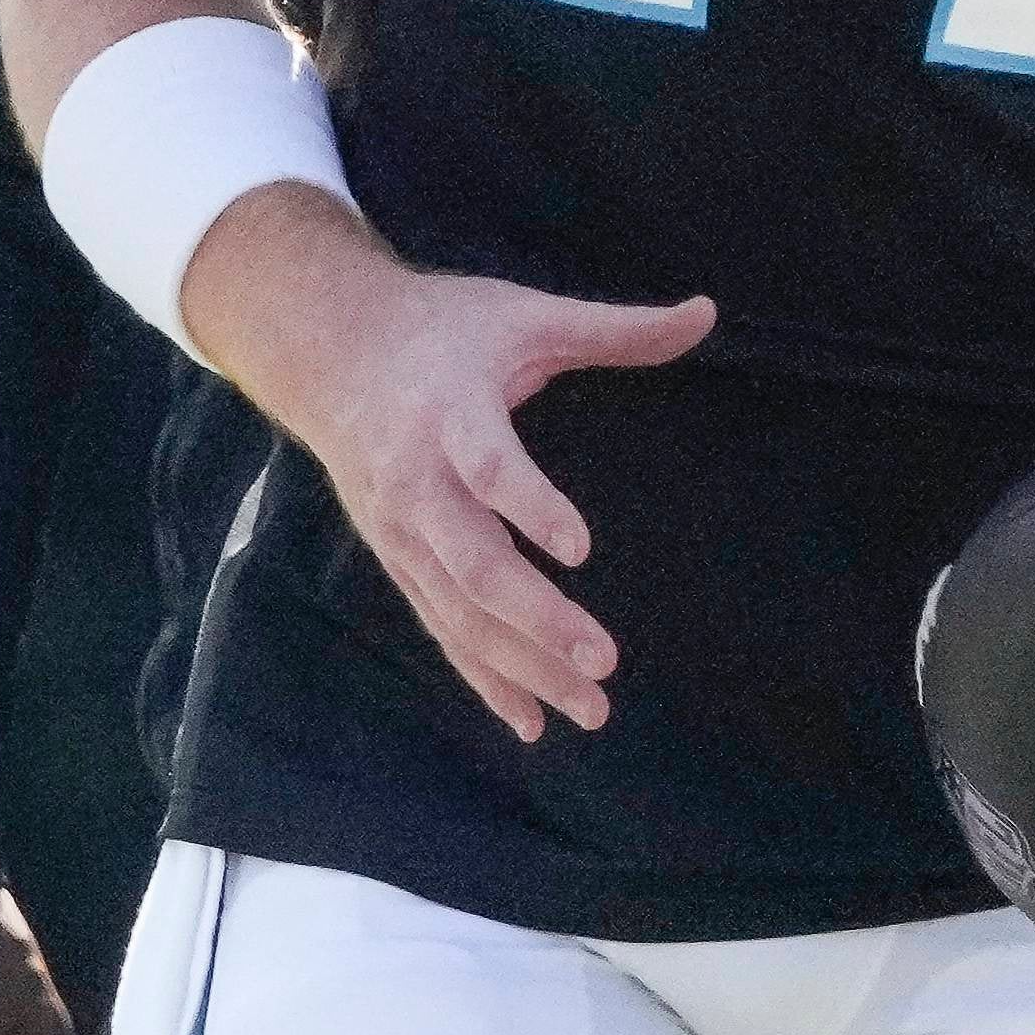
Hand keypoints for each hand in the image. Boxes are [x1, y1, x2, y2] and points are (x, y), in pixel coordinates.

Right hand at [207, 214, 716, 740]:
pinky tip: (531, 720)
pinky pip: (442, 627)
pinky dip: (483, 677)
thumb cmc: (443, 328)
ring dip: (522, 665)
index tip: (582, 547)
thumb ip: (616, 328)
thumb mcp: (525, 313)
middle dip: (537, 617)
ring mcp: (401, 529)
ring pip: (459, 610)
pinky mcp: (398, 559)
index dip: (530, 504)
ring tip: (591, 707)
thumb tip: (707, 314)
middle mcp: (417, 480)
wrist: (327, 349)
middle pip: (473, 561)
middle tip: (606, 661)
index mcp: (451, 412)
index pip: (488, 466)